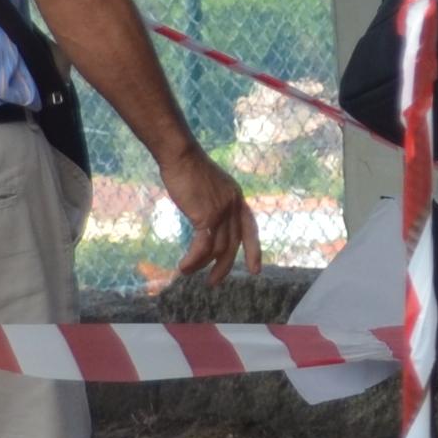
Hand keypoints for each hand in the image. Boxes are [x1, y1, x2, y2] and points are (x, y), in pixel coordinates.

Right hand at [160, 146, 257, 282]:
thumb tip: (208, 220)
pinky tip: (183, 267)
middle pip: (234, 244)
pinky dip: (193, 260)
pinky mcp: (207, 216)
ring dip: (202, 265)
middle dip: (225, 266)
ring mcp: (223, 211)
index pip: (250, 228)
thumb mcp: (210, 186)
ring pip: (217, 249)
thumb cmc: (188, 168)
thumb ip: (214, 203)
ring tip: (188, 272)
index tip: (256, 270)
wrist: (181, 155)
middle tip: (214, 282)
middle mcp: (234, 206)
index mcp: (237, 198)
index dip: (254, 250)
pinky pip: (203, 247)